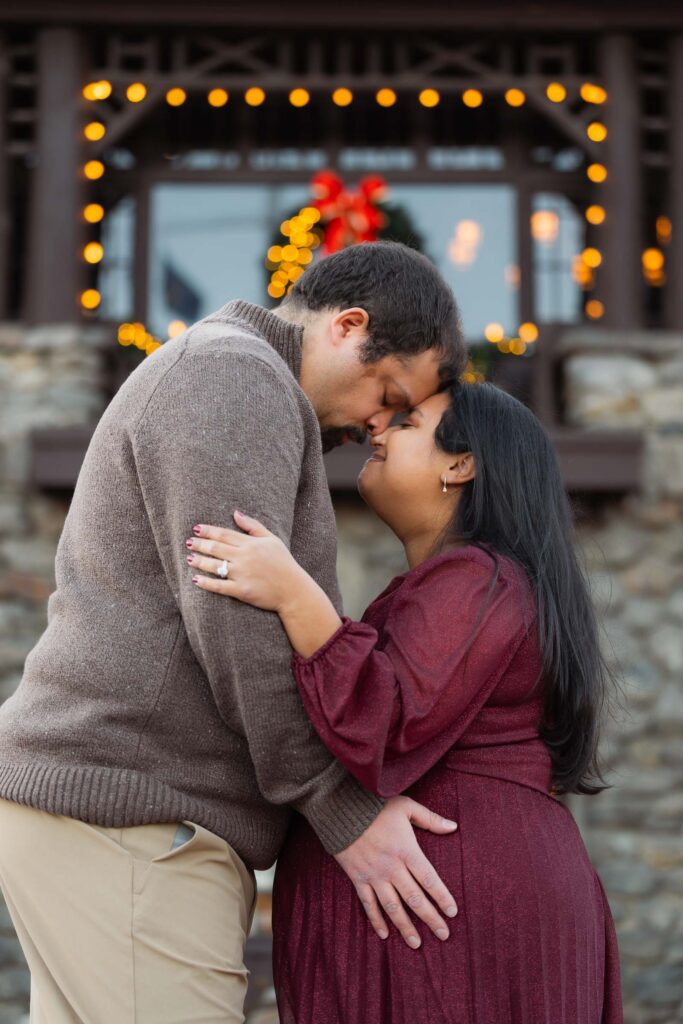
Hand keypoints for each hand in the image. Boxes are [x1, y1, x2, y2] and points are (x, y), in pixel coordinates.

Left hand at [187, 511, 300, 610]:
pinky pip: (219, 586)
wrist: (294, 590)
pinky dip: (206, 583)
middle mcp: (245, 557)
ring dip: (199, 561)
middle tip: (188, 543)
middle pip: (216, 548)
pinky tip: (195, 579)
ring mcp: (243, 574)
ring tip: (189, 558)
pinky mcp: (242, 591)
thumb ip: (253, 526)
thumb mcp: (272, 539)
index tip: (196, 529)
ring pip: (215, 565)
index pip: (224, 534)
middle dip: (200, 544)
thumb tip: (236, 513)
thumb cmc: (284, 563)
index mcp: (251, 544)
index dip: (208, 531)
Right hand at [334, 795, 457, 948]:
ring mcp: (373, 875)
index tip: (453, 913)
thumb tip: (453, 827)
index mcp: (406, 850)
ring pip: (392, 907)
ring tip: (417, 943)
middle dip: (430, 918)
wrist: (340, 806)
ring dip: (405, 926)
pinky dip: (376, 920)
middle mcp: (391, 867)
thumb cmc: (376, 805)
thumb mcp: (406, 807)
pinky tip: (385, 934)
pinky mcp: (358, 878)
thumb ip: (430, 819)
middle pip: (414, 898)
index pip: (429, 879)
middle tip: (443, 935)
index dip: (442, 897)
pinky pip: (368, 904)